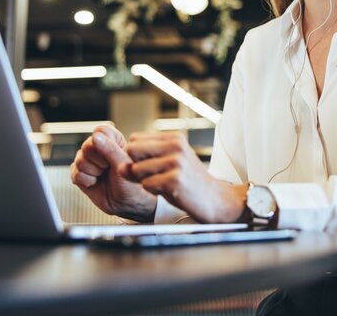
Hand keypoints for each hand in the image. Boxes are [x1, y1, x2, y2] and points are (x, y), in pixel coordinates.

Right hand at [70, 125, 157, 221]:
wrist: (126, 204)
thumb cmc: (132, 183)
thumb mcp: (124, 164)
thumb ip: (110, 149)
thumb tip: (95, 137)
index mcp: (113, 140)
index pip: (101, 131)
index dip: (104, 143)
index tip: (112, 154)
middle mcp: (99, 148)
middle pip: (87, 145)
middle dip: (99, 161)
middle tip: (109, 168)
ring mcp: (89, 161)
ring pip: (80, 160)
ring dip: (94, 172)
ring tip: (104, 176)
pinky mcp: (80, 173)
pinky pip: (75, 173)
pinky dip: (86, 181)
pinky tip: (96, 182)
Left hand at [123, 131, 246, 223]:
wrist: (215, 199)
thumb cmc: (190, 182)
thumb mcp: (168, 165)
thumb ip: (144, 163)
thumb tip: (120, 167)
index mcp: (174, 138)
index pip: (135, 138)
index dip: (135, 155)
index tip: (147, 164)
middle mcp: (175, 145)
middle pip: (132, 150)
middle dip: (136, 166)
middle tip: (153, 175)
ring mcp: (176, 161)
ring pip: (137, 169)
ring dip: (145, 180)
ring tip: (163, 183)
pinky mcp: (175, 179)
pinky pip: (146, 184)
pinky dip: (153, 191)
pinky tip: (168, 191)